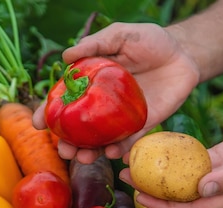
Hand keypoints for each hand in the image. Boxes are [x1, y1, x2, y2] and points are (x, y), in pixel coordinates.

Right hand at [32, 22, 198, 163]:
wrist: (184, 53)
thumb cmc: (150, 41)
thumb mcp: (122, 36)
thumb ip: (96, 44)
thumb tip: (66, 56)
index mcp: (91, 84)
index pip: (66, 101)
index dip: (50, 113)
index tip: (38, 125)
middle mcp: (103, 105)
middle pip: (81, 128)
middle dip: (69, 143)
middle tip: (64, 151)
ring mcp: (122, 117)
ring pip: (102, 140)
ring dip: (91, 152)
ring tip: (84, 158)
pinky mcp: (144, 124)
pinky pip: (130, 141)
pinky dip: (120, 150)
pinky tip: (113, 153)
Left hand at [121, 123, 222, 207]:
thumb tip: (201, 189)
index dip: (162, 207)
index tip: (139, 196)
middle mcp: (214, 193)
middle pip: (175, 198)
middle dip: (149, 191)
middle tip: (123, 176)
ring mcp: (212, 177)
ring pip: (177, 181)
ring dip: (154, 175)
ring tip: (130, 163)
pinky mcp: (212, 161)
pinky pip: (186, 163)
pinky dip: (169, 160)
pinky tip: (151, 150)